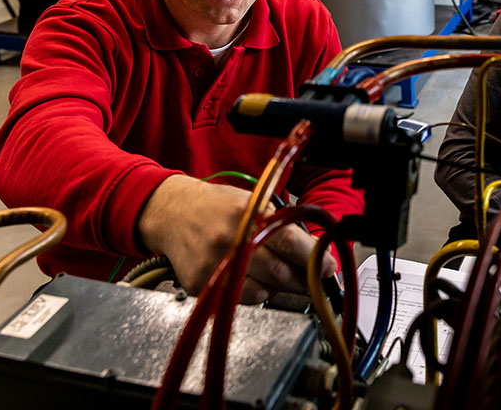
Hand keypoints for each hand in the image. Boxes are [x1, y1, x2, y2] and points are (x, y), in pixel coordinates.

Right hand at [138, 174, 335, 302]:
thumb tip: (316, 252)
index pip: (290, 243)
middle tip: (314, 279)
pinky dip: (257, 293)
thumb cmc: (217, 206)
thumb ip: (282, 225)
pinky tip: (256, 279)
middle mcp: (229, 240)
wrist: (172, 212)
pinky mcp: (201, 285)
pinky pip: (241, 298)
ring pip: (263, 291)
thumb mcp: (253, 203)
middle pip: (279, 273)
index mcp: (247, 215)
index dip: (314, 259)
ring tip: (282, 276)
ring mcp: (213, 265)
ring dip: (281, 288)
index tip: (328, 268)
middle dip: (304, 280)